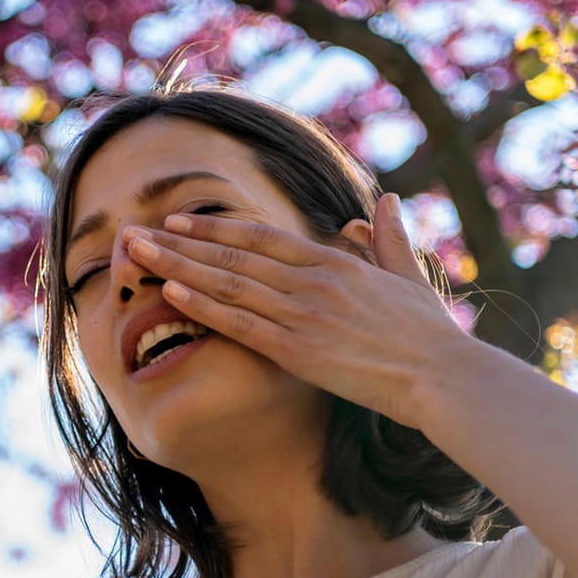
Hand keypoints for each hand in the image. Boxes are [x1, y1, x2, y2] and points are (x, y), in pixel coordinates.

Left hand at [123, 193, 476, 430]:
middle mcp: (312, 281)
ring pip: (228, 283)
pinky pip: (241, 324)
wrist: (442, 375)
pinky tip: (172, 294)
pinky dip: (204, 307)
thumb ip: (388, 237)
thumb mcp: (407, 274)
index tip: (177, 219)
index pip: (261, 236)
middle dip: (179, 242)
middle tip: (135, 231)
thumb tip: (382, 202)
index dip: (214, 226)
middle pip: (232, 254)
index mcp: (334, 261)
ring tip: (139, 254)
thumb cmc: (428, 332)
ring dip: (178, 266)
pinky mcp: (299, 350)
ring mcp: (303, 314)